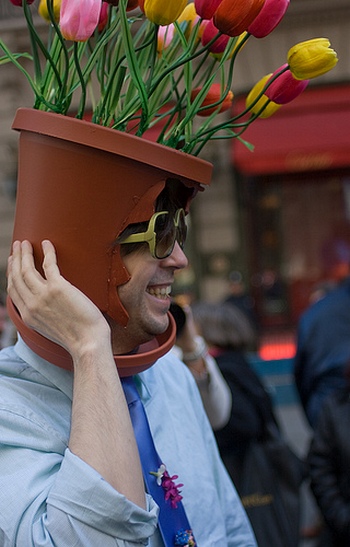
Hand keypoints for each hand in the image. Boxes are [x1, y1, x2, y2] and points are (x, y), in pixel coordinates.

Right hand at [7, 240, 109, 356]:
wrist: (88, 343)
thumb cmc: (77, 337)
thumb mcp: (49, 328)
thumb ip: (42, 315)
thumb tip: (45, 303)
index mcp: (28, 316)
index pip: (13, 290)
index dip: (11, 273)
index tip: (12, 262)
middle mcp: (31, 305)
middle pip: (17, 276)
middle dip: (15, 259)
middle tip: (17, 246)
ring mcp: (43, 296)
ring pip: (27, 268)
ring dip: (25, 253)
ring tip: (26, 243)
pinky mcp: (58, 288)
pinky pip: (49, 264)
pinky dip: (47, 251)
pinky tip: (47, 243)